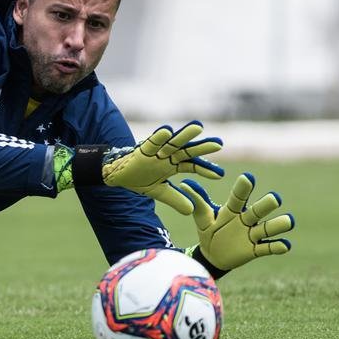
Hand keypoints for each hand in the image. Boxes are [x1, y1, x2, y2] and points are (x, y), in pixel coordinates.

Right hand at [100, 121, 223, 214]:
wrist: (118, 176)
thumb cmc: (140, 180)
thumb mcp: (160, 192)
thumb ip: (175, 199)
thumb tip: (191, 211)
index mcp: (173, 165)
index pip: (193, 166)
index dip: (205, 169)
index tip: (220, 175)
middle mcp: (167, 156)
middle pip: (187, 151)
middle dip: (202, 147)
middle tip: (219, 143)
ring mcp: (156, 152)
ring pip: (172, 143)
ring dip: (184, 135)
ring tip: (198, 127)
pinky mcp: (142, 150)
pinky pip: (151, 143)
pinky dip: (158, 137)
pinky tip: (167, 131)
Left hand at [179, 173, 294, 273]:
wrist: (212, 255)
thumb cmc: (209, 230)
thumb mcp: (202, 217)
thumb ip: (198, 202)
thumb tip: (185, 183)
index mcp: (232, 210)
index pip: (238, 197)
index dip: (243, 188)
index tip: (248, 177)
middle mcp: (246, 220)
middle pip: (258, 210)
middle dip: (266, 205)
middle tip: (274, 198)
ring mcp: (252, 235)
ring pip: (268, 228)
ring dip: (278, 225)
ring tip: (288, 220)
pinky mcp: (255, 250)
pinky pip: (268, 248)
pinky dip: (277, 247)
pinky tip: (285, 245)